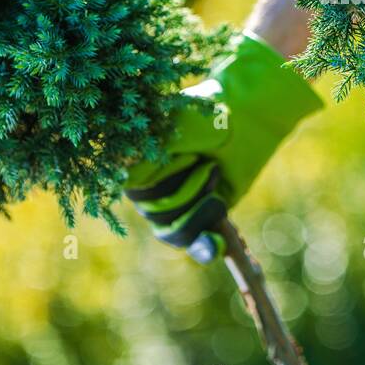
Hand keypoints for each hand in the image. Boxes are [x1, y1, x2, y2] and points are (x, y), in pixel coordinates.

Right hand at [125, 33, 321, 260]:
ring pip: (178, 232)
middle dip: (187, 191)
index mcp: (137, 170)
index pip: (136, 195)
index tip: (188, 157)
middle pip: (158, 218)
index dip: (162, 182)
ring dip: (203, 203)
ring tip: (214, 171)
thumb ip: (145, 155)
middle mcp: (152, 193)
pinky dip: (206, 248)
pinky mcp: (205, 216)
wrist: (246, 117)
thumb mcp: (172, 130)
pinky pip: (199, 245)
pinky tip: (218, 245)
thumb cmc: (205, 118)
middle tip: (206, 162)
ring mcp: (180, 207)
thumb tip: (119, 169)